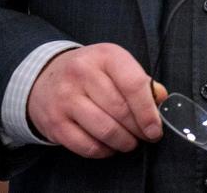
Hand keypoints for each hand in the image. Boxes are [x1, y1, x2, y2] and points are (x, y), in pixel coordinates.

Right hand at [26, 43, 163, 158]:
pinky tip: (108, 146)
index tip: (155, 129)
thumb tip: (161, 99)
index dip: (148, 112)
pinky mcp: (55, 122)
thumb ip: (140, 81)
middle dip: (138, 130)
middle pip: (121, 111)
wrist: (45, 77)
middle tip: (144, 136)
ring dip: (123, 143)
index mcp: (104, 55)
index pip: (133, 84)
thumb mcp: (114, 66)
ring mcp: (65, 97)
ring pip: (105, 130)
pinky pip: (87, 146)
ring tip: (128, 142)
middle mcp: (81, 73)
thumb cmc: (89, 74)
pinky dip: (104, 151)